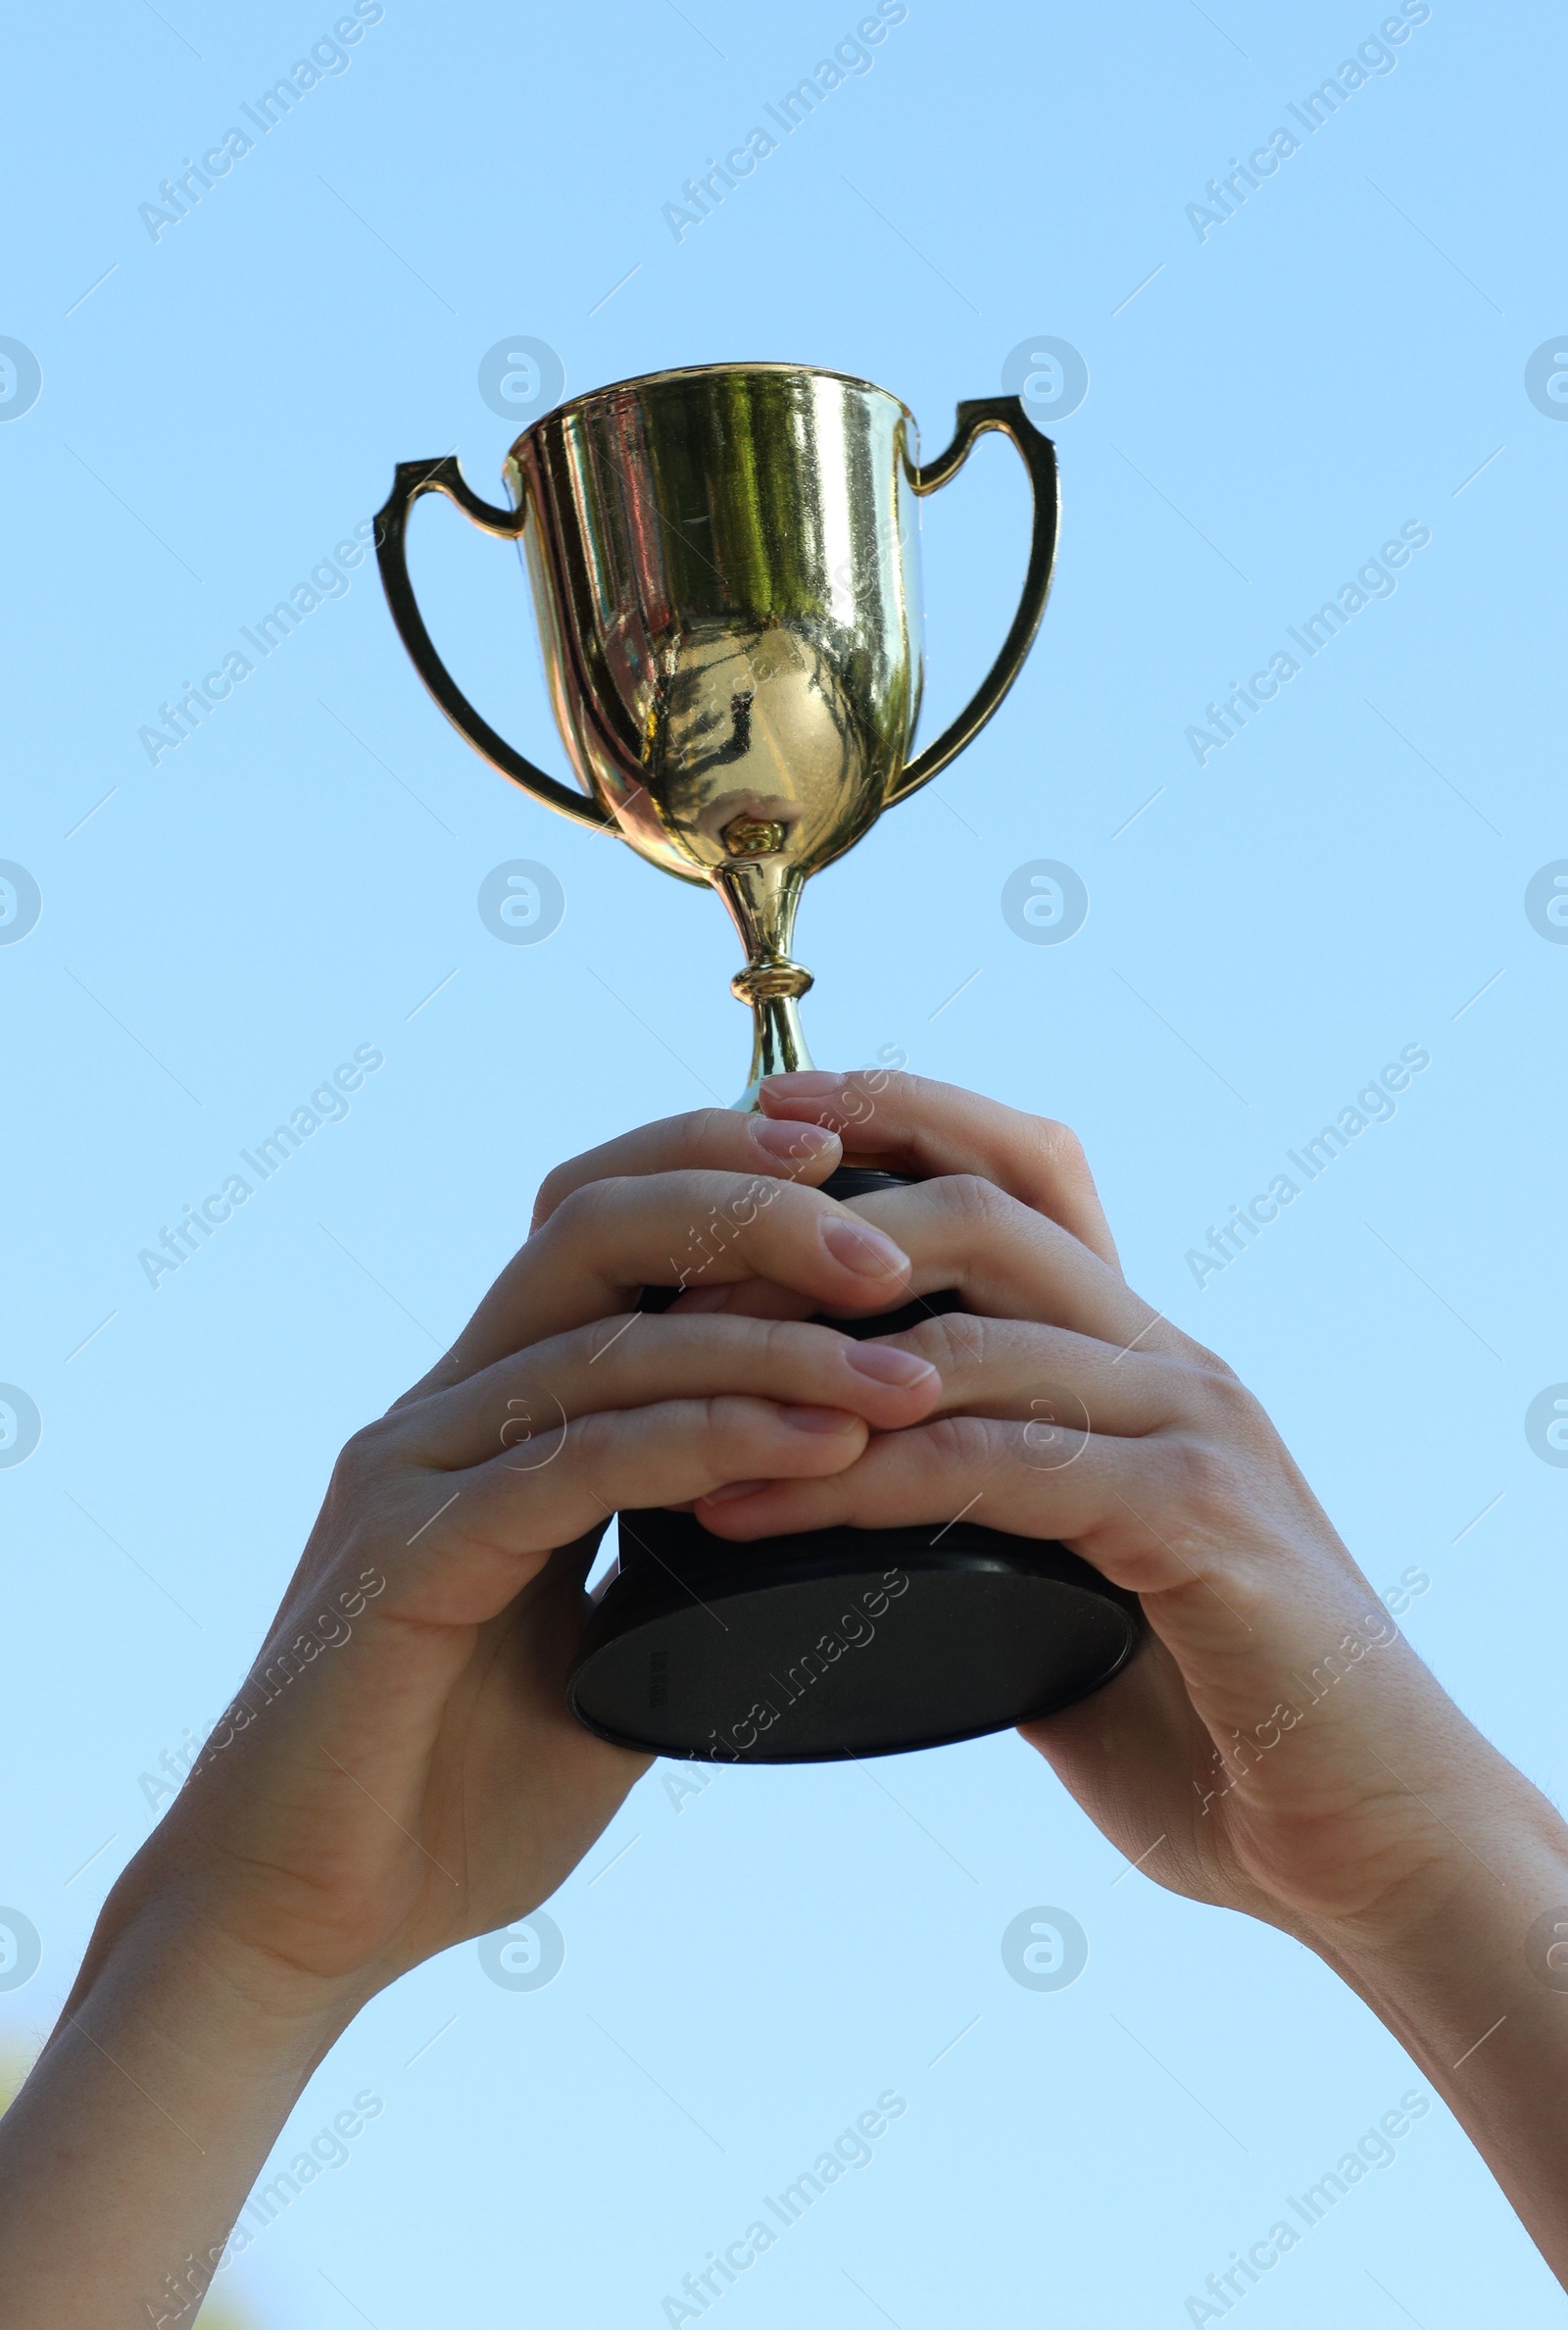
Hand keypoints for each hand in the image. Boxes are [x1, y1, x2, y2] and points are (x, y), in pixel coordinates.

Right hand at [104, 1108, 950, 2008]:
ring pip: (601, 1340)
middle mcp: (444, 1410)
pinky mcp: (406, 1552)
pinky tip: (820, 1447)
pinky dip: (711, 1439)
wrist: (297, 1924)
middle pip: (595, 1227)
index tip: (863, 1182)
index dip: (722, 1176)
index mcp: (489, 1413)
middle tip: (895, 1255)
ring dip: (770, 1343)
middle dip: (754, 1213)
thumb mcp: (605, 1652)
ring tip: (904, 1374)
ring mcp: (415, 1468)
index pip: (603, 1230)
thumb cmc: (451, 1797)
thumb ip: (677, 1564)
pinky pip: (579, 1461)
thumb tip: (813, 1516)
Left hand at [680, 1070, 1556, 1968]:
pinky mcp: (1198, 1522)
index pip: (1027, 1172)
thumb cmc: (1214, 1716)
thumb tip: (863, 1503)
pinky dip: (862, 1482)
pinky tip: (753, 1511)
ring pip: (980, 1336)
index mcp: (1144, 1359)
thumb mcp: (1086, 1579)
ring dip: (809, 1362)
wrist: (1374, 1836)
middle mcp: (1172, 1366)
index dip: (899, 1114)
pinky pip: (1001, 1470)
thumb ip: (1000, 1516)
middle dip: (822, 1222)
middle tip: (681, 1272)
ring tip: (674, 1400)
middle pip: (988, 1211)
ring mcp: (1192, 1433)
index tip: (766, 1112)